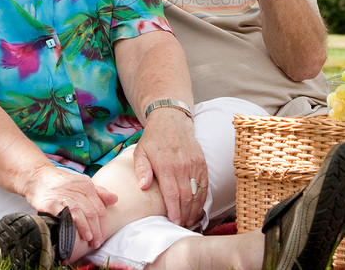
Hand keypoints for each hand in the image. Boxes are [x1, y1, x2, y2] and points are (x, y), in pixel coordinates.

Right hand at [19, 163, 117, 251]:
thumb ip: (99, 193)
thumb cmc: (63, 183)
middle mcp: (77, 191)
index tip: (102, 236)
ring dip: (85, 227)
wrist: (38, 176)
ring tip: (88, 238)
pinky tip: (72, 229)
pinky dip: (68, 221)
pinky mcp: (50, 202)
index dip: (103, 224)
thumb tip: (115, 199)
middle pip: (91, 212)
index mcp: (87, 187)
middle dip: (96, 229)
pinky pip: (61, 212)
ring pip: (79, 213)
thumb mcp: (83, 183)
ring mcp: (63, 196)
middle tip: (97, 242)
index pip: (99, 208)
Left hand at [132, 110, 207, 226]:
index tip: (174, 222)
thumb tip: (142, 186)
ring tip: (189, 220)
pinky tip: (198, 207)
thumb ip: (141, 170)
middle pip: (186, 196)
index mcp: (166, 165)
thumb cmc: (153, 139)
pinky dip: (203, 197)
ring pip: (197, 192)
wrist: (171, 120)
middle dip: (185, 214)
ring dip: (194, 209)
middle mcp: (182, 166)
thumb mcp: (140, 152)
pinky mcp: (201, 162)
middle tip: (181, 225)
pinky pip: (204, 184)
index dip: (174, 210)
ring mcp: (194, 164)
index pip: (172, 194)